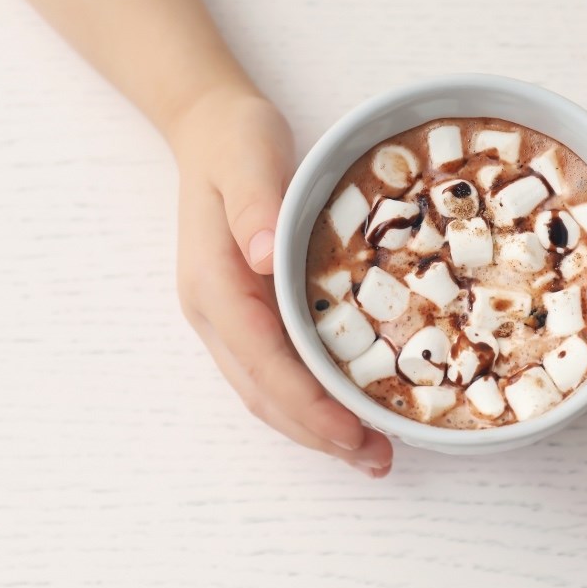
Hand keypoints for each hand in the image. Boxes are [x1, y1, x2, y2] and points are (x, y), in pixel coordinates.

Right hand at [168, 91, 392, 476]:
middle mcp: (214, 311)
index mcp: (213, 282)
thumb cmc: (234, 138)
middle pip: (262, 392)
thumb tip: (263, 254)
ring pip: (266, 390)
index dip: (306, 404)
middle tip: (377, 460)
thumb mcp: (247, 154)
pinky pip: (275, 369)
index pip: (261, 360)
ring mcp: (225, 317)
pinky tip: (346, 410)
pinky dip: (309, 399)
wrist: (209, 127)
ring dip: (314, 428)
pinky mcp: (245, 313)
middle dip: (317, 433)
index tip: (352, 432)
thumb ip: (254, 202)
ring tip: (370, 452)